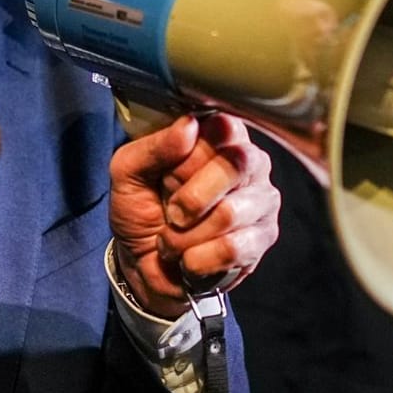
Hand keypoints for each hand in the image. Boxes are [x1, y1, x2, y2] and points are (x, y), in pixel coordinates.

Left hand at [109, 112, 280, 319]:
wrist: (144, 265)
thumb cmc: (141, 211)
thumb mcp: (128, 172)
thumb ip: (154, 146)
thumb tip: (189, 126)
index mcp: (219, 134)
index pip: (218, 128)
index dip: (186, 159)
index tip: (166, 177)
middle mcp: (249, 160)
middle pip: (232, 166)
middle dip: (188, 200)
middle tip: (172, 212)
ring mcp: (262, 198)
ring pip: (229, 213)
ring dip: (187, 236)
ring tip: (175, 239)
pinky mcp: (264, 237)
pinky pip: (233, 248)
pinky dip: (198, 260)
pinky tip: (191, 259)